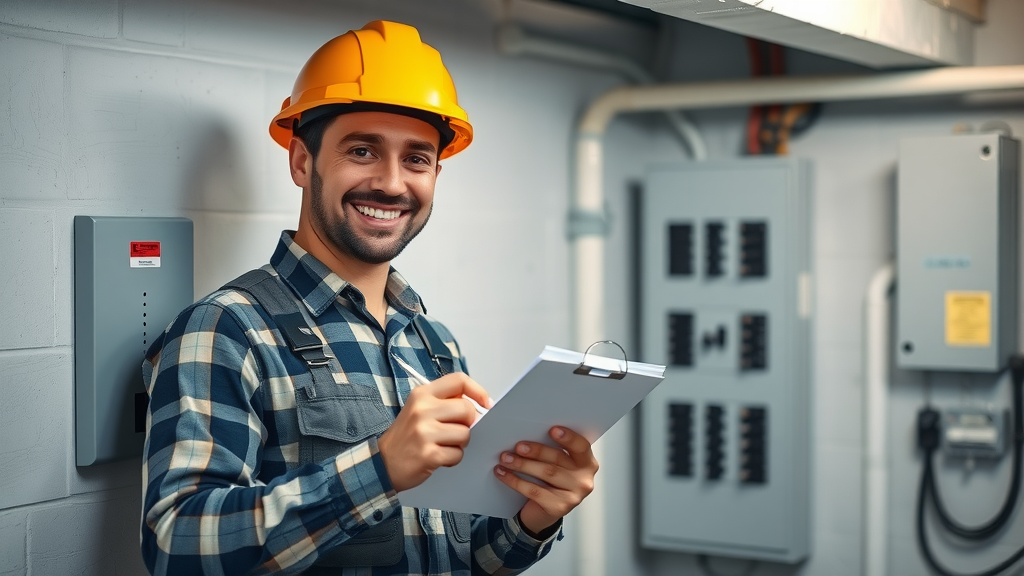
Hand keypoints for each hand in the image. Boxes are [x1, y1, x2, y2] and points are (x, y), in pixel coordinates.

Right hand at [378, 372, 490, 491]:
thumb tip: (477, 405)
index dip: (477, 391)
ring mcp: (424, 432)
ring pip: (465, 434)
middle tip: (456, 431)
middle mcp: (422, 409)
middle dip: (468, 423)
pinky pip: (457, 454)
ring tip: (444, 446)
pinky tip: (439, 458)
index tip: (486, 403)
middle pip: (467, 409)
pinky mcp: (428, 454)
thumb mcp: (419, 409)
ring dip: (460, 444)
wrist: (383, 463)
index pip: (458, 380)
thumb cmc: (406, 436)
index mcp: (422, 394)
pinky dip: (453, 459)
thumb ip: (444, 402)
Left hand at [493, 426, 598, 535]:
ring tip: (505, 458)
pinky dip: (515, 481)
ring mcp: (574, 496)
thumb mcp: (555, 464)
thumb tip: (527, 430)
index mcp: (587, 463)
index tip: (552, 429)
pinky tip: (503, 473)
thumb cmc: (548, 481)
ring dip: (522, 464)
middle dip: (536, 450)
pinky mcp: (559, 508)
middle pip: (558, 459)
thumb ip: (550, 448)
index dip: (568, 438)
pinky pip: (534, 491)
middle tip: (518, 446)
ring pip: (546, 473)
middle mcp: (584, 479)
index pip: (581, 446)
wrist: (542, 512)